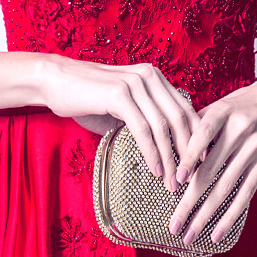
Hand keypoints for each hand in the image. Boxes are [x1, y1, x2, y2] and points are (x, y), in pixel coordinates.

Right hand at [39, 55, 200, 191]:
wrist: (56, 81)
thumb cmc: (88, 97)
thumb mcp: (123, 105)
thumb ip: (144, 117)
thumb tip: (167, 145)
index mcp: (154, 77)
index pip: (185, 108)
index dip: (196, 136)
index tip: (200, 162)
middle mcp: (149, 76)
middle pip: (180, 117)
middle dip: (187, 152)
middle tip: (189, 179)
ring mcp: (135, 83)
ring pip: (163, 126)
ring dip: (171, 157)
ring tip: (173, 181)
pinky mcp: (119, 94)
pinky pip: (142, 128)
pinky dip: (151, 152)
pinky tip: (155, 169)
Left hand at [168, 75, 256, 246]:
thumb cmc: (250, 100)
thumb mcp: (226, 102)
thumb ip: (202, 121)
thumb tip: (174, 143)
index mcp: (224, 111)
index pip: (203, 135)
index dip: (189, 157)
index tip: (177, 180)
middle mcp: (240, 130)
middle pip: (210, 171)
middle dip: (189, 201)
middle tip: (172, 224)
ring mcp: (256, 147)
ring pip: (226, 188)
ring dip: (205, 215)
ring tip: (189, 235)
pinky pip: (246, 193)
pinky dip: (230, 216)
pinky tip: (216, 233)